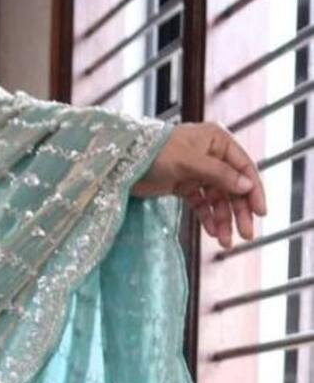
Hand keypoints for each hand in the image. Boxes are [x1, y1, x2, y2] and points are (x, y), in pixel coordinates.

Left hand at [130, 120, 266, 250]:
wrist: (121, 162)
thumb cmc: (154, 152)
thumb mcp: (189, 162)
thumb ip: (219, 174)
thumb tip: (246, 186)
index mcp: (217, 140)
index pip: (244, 167)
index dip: (253, 191)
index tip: (261, 213)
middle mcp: (211, 154)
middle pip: (232, 186)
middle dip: (239, 211)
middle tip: (246, 235)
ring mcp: (198, 171)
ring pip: (218, 199)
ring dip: (223, 220)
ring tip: (226, 242)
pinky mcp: (184, 185)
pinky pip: (202, 204)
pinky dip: (207, 218)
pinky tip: (213, 233)